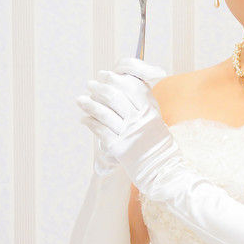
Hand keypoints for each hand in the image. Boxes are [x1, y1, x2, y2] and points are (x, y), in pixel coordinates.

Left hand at [75, 59, 182, 196]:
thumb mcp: (154, 118)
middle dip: (99, 88)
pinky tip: (84, 119)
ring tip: (80, 100)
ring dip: (89, 104)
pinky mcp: (119, 148)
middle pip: (114, 96)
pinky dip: (90, 122)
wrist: (162, 168)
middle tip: (90, 85)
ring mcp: (129, 134)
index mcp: (150, 110)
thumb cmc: (155, 142)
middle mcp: (139, 120)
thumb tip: (122, 83)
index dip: (114, 78)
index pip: (130, 86)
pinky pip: (100, 130)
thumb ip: (142, 101)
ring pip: (104, 113)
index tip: (104, 75)